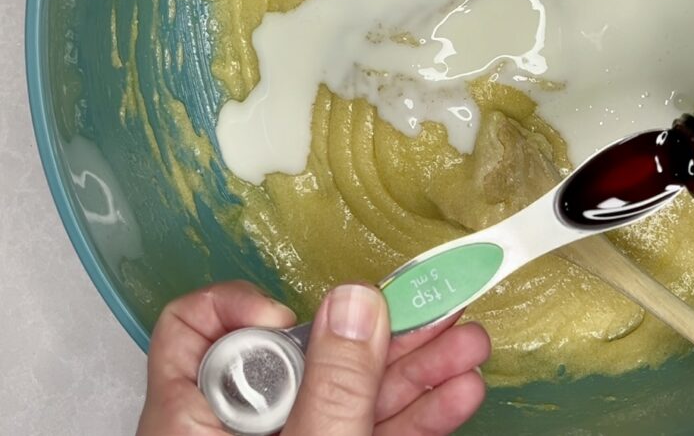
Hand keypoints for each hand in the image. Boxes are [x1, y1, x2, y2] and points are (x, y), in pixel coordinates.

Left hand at [137, 280, 489, 434]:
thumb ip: (331, 390)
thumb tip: (355, 302)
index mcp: (195, 421)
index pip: (195, 331)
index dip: (241, 309)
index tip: (292, 313)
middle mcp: (243, 430)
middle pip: (308, 353)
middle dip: (381, 327)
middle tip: (436, 301)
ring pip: (353, 391)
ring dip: (418, 367)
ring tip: (469, 343)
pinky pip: (375, 430)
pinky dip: (418, 414)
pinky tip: (459, 393)